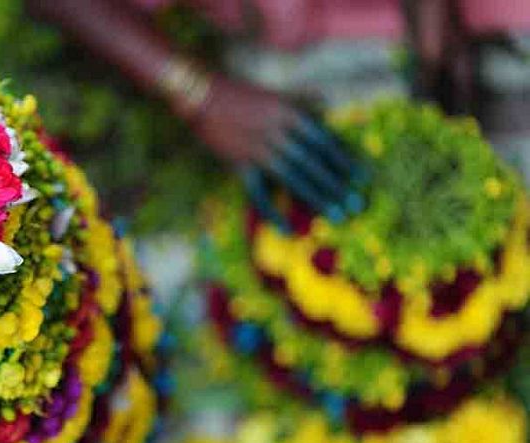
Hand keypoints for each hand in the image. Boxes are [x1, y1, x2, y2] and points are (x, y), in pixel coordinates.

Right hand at [187, 77, 364, 228]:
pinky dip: (271, 212)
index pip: (324, 141)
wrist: (202, 96)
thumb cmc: (239, 94)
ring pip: (293, 178)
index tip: (361, 177)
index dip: (344, 160)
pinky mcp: (240, 166)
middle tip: (355, 204)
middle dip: (336, 184)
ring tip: (335, 214)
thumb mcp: (276, 94)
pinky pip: (258, 193)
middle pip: (313, 163)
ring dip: (315, 198)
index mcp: (290, 114)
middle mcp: (278, 133)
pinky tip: (286, 229)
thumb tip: (326, 103)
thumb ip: (302, 101)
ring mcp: (258, 151)